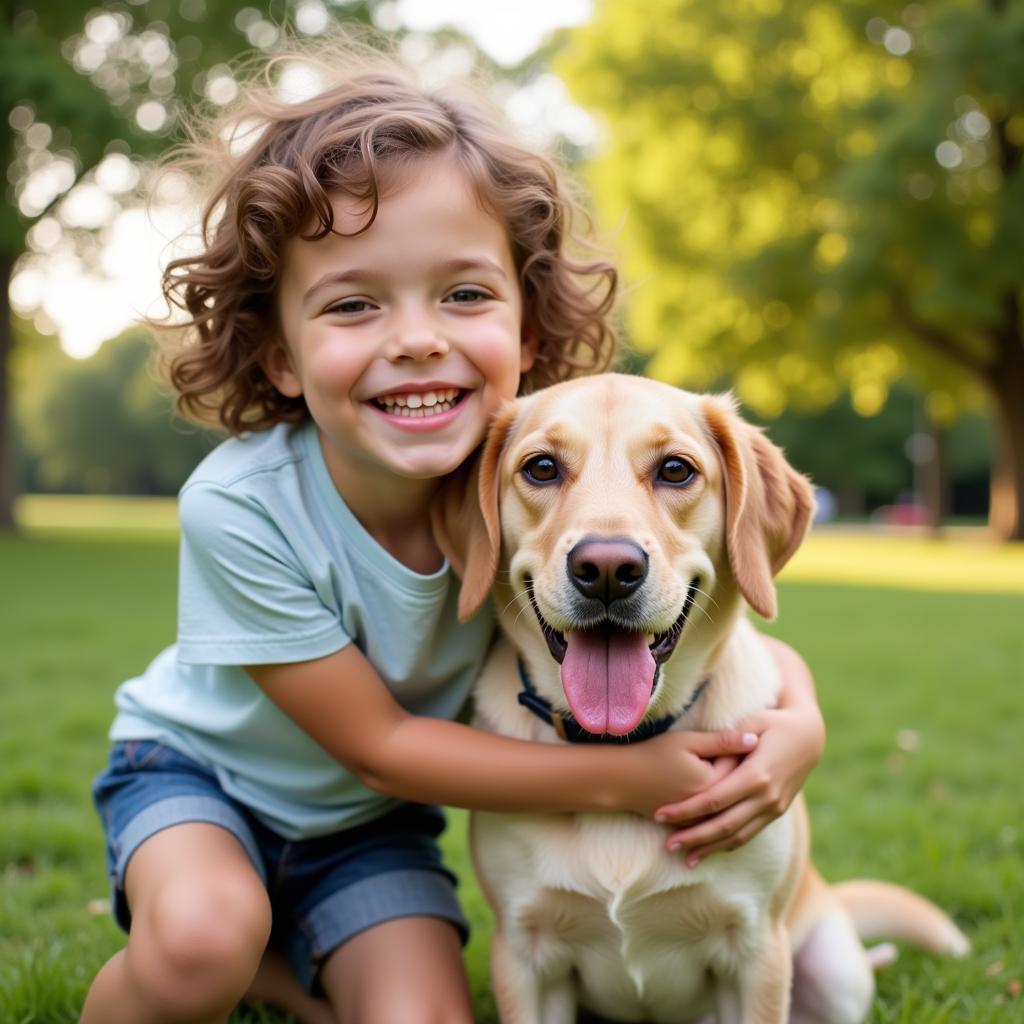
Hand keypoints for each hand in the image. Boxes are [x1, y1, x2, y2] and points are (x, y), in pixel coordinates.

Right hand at [620, 728, 757, 817]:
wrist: (622, 780)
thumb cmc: (653, 755)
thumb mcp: (687, 741)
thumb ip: (722, 741)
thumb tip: (754, 739)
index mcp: (711, 783)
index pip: (741, 767)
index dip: (744, 753)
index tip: (749, 739)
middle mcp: (709, 806)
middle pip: (737, 789)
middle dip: (744, 773)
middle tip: (749, 756)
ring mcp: (698, 820)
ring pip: (727, 808)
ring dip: (737, 796)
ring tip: (741, 779)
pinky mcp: (688, 826)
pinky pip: (713, 820)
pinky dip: (722, 811)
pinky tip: (730, 801)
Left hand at [653, 699, 824, 865]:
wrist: (810, 737)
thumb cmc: (775, 722)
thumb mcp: (754, 720)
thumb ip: (731, 737)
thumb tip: (711, 748)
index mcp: (757, 775)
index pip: (714, 800)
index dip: (686, 809)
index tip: (661, 814)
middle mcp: (766, 797)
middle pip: (724, 825)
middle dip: (694, 837)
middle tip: (667, 846)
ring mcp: (774, 808)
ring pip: (738, 837)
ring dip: (710, 848)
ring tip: (685, 859)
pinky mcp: (776, 812)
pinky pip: (750, 833)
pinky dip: (729, 844)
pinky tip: (710, 850)